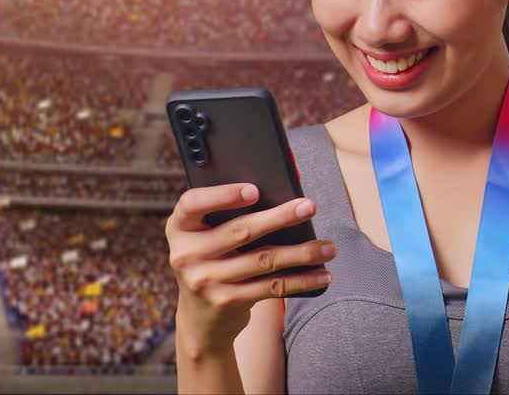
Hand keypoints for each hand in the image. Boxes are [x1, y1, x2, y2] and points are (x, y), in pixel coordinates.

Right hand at [166, 183, 336, 352]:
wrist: (200, 319)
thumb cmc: (213, 260)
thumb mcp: (207, 238)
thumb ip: (227, 217)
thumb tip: (283, 197)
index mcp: (179, 227)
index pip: (193, 203)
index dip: (223, 195)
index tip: (255, 190)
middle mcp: (186, 254)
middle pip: (241, 230)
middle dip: (280, 217)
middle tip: (310, 206)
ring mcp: (205, 280)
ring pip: (263, 260)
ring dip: (302, 253)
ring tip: (329, 247)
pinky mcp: (226, 302)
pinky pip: (271, 287)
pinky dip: (301, 280)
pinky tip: (322, 275)